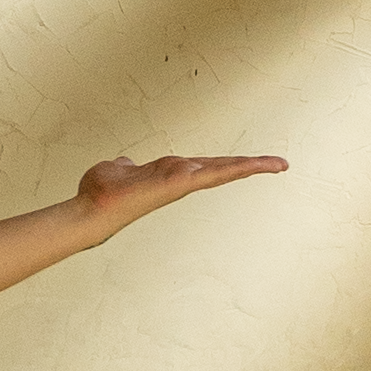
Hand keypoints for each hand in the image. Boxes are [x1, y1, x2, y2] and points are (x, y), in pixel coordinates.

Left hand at [74, 148, 287, 231]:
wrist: (91, 208)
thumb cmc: (101, 193)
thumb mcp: (116, 171)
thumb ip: (125, 167)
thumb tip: (125, 165)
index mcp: (168, 174)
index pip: (204, 166)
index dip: (227, 164)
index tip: (250, 162)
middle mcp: (179, 178)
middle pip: (221, 168)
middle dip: (250, 166)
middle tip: (279, 164)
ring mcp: (181, 181)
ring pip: (222, 169)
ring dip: (250, 165)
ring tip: (277, 164)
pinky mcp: (179, 182)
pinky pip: (211, 173)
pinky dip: (234, 168)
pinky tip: (253, 165)